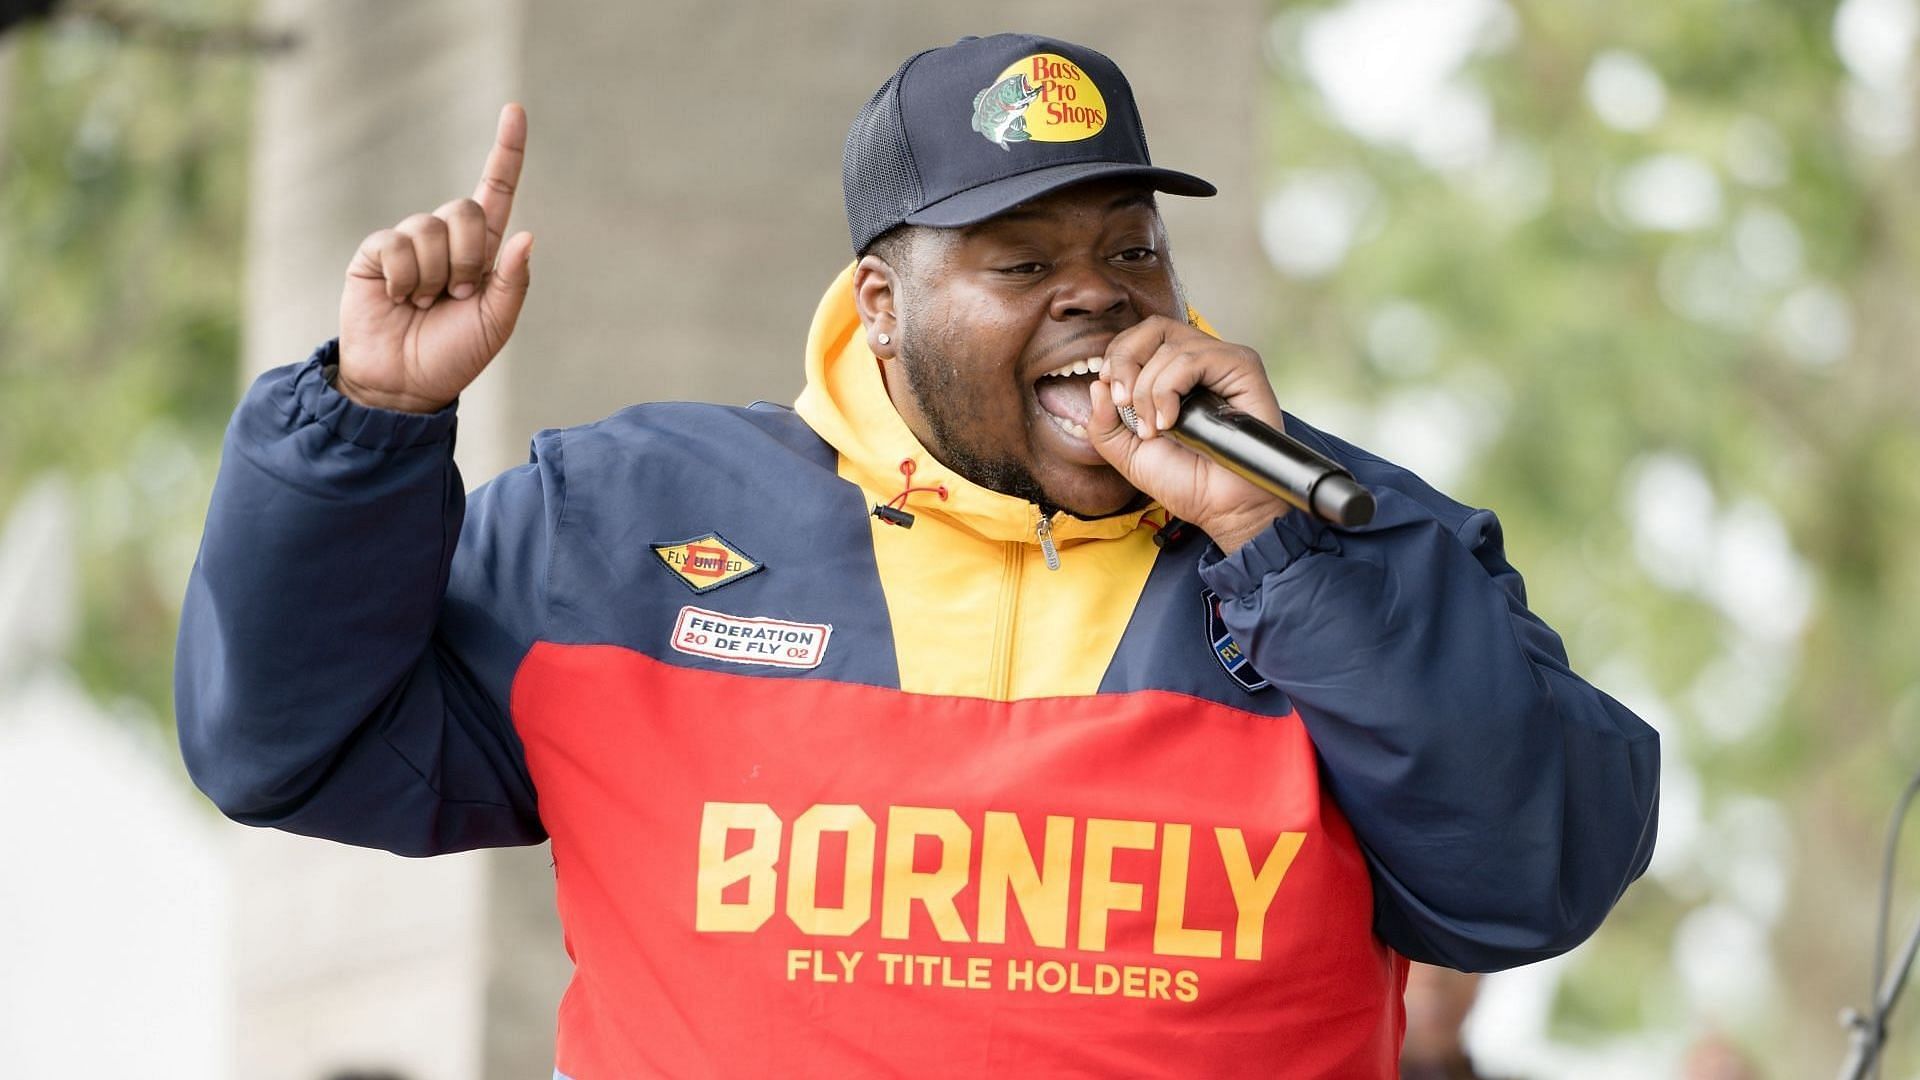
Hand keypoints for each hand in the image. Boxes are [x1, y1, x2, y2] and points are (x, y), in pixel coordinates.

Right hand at [336, 104, 534, 413]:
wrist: (404, 383)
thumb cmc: (454, 354)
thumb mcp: (496, 323)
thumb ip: (513, 281)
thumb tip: (526, 235)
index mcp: (484, 250)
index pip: (496, 190)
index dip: (506, 151)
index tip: (514, 110)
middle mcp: (447, 239)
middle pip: (464, 209)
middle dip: (466, 259)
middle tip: (456, 296)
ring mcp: (409, 243)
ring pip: (429, 229)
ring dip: (433, 275)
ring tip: (422, 303)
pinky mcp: (375, 253)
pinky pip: (395, 245)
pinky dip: (402, 278)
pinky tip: (396, 298)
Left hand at [1086, 315, 1292, 553]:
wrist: (1220, 508)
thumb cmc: (1186, 481)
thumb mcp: (1127, 453)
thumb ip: (1103, 422)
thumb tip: (1098, 384)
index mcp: (1174, 375)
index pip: (1141, 337)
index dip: (1118, 356)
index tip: (1112, 394)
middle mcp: (1200, 363)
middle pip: (1154, 327)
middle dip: (1125, 361)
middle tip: (1123, 401)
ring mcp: (1222, 363)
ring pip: (1171, 347)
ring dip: (1148, 391)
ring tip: (1155, 429)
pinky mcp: (1243, 369)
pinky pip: (1194, 359)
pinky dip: (1170, 389)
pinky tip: (1172, 422)